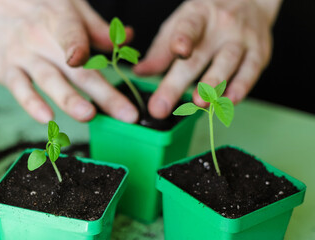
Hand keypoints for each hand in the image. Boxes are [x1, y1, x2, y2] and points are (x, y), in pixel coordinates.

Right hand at [0, 0, 137, 122]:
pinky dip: (32, 104)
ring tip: (89, 115)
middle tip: (126, 114)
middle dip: (103, 94)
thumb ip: (97, 28)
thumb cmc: (36, 6)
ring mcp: (24, 56)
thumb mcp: (68, 7)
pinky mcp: (7, 70)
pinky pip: (20, 89)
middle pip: (76, 70)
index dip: (87, 49)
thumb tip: (129, 37)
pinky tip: (47, 119)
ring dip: (70, 100)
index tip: (113, 65)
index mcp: (61, 21)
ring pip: (49, 80)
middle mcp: (42, 39)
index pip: (76, 36)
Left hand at [134, 0, 281, 118]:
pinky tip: (229, 101)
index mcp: (198, 15)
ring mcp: (243, 38)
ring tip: (199, 103)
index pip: (189, 27)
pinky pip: (251, 71)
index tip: (178, 50)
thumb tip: (139, 72)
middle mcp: (222, 25)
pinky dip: (241, 87)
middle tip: (161, 106)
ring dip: (214, 85)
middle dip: (179, 83)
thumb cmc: (207, 19)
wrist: (251, 0)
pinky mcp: (260, 52)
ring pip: (228, 62)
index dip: (183, 38)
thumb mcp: (180, 25)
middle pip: (200, 56)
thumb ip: (161, 51)